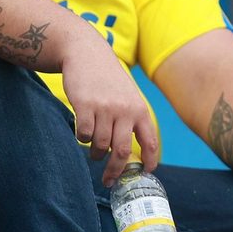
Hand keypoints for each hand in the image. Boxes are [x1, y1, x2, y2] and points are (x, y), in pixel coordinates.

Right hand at [60, 53, 159, 185]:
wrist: (85, 52)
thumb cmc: (106, 78)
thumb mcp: (127, 95)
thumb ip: (130, 119)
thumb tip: (127, 153)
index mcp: (139, 109)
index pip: (150, 141)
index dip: (149, 161)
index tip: (145, 173)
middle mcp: (125, 110)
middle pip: (122, 151)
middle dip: (115, 170)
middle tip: (108, 179)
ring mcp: (105, 107)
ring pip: (101, 145)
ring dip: (96, 154)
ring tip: (94, 152)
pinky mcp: (85, 105)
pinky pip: (84, 134)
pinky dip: (82, 139)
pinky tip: (82, 132)